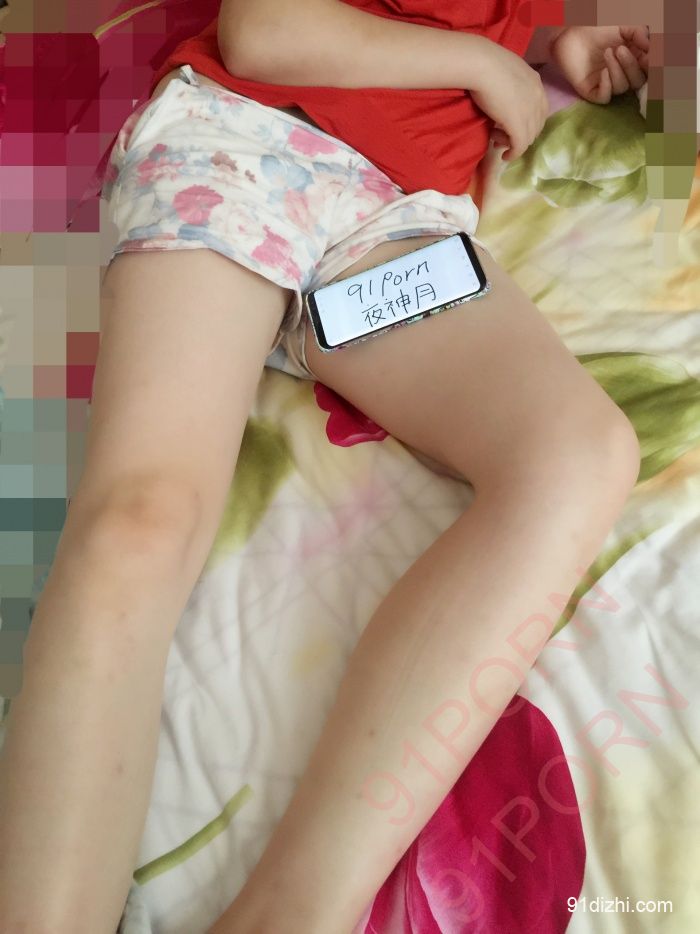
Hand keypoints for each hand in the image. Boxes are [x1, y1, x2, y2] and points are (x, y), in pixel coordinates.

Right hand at [469, 39, 548, 161]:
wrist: (481, 65)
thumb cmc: (487, 63)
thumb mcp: (506, 71)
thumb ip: (511, 84)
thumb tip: (503, 94)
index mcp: (536, 83)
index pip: (539, 110)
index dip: (526, 122)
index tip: (508, 124)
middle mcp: (538, 98)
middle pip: (535, 126)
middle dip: (519, 134)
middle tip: (499, 135)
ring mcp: (530, 113)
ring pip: (527, 138)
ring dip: (511, 142)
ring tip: (495, 139)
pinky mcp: (519, 126)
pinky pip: (520, 146)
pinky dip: (513, 154)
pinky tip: (504, 157)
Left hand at [549, 25, 648, 103]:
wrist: (571, 32)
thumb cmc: (597, 27)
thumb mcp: (624, 26)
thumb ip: (640, 33)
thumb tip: (650, 47)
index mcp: (634, 58)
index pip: (648, 70)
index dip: (650, 66)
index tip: (647, 55)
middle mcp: (622, 74)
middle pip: (637, 81)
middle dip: (631, 66)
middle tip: (620, 50)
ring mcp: (607, 83)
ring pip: (621, 88)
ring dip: (617, 70)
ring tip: (607, 53)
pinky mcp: (591, 91)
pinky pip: (605, 98)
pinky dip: (607, 86)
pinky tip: (603, 72)